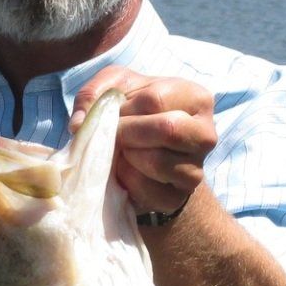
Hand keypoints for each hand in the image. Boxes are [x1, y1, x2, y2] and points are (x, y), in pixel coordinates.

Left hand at [71, 69, 217, 219]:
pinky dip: (127, 182)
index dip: (125, 109)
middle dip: (128, 134)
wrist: (142, 152)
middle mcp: (205, 134)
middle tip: (113, 136)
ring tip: (121, 151)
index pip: (155, 99)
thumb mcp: (114, 88)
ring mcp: (196, 169)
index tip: (113, 115)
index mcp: (196, 98)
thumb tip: (79, 124)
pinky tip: (124, 171)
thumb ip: (94, 94)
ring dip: (127, 157)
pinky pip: (150, 191)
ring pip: (159, 163)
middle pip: (168, 129)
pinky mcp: (179, 197)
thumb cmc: (131, 112)